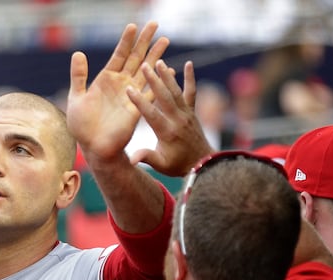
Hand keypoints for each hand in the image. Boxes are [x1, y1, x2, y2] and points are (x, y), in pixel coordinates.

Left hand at [67, 22, 168, 162]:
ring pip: (146, 71)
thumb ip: (79, 76)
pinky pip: (151, 91)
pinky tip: (168, 69)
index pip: (119, 55)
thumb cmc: (82, 125)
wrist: (93, 147)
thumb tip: (78, 53)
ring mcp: (131, 95)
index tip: (133, 26)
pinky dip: (159, 80)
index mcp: (106, 80)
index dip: (126, 41)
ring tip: (165, 39)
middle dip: (145, 41)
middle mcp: (121, 84)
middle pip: (135, 58)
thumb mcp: (76, 97)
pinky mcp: (137, 108)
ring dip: (155, 56)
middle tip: (155, 24)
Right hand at [127, 60, 213, 176]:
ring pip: (176, 91)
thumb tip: (131, 160)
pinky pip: (192, 93)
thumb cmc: (177, 165)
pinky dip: (190, 78)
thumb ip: (146, 158)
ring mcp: (186, 114)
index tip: (129, 89)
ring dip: (167, 76)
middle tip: (145, 65)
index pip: (151, 114)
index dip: (140, 101)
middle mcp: (178, 120)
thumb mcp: (160, 165)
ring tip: (159, 61)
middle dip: (154, 81)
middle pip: (165, 97)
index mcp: (167, 132)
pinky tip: (189, 64)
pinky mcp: (192, 111)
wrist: (203, 165)